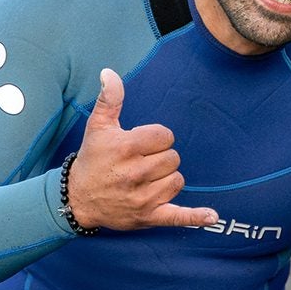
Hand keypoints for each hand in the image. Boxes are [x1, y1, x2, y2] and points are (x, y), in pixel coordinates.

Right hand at [65, 68, 218, 231]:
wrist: (78, 198)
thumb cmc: (92, 159)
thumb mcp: (98, 126)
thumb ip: (109, 98)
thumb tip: (109, 72)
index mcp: (126, 148)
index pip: (165, 136)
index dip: (155, 138)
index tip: (140, 145)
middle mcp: (136, 173)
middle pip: (173, 158)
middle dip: (160, 158)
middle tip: (140, 163)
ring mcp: (143, 197)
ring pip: (177, 180)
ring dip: (166, 179)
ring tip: (146, 180)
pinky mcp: (149, 216)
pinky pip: (178, 216)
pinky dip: (195, 216)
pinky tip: (212, 216)